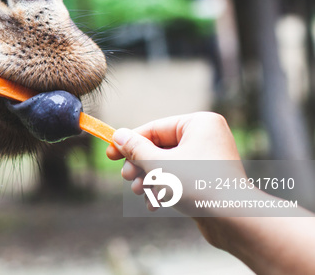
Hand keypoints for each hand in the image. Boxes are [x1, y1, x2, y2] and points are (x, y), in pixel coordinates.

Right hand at [106, 112, 243, 205]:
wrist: (235, 221)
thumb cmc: (199, 185)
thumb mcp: (159, 164)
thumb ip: (135, 148)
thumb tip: (119, 135)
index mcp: (199, 123)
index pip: (154, 128)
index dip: (129, 142)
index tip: (109, 154)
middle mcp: (206, 136)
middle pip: (159, 147)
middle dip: (140, 165)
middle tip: (126, 178)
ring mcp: (209, 158)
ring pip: (167, 164)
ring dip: (149, 179)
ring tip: (140, 193)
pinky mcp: (208, 178)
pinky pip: (179, 177)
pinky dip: (164, 188)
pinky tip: (155, 203)